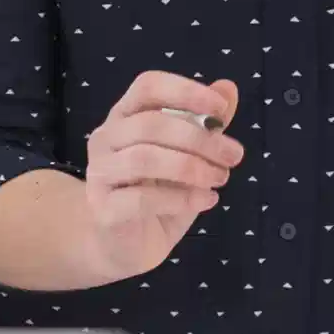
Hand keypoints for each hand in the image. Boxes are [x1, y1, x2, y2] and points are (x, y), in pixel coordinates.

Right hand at [74, 73, 242, 285]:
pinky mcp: (104, 209)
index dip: (185, 91)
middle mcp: (105, 139)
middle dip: (199, 138)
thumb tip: (228, 87)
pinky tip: (206, 201)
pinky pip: (142, 199)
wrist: (127, 246)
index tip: (220, 109)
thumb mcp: (191, 157)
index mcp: (125, 116)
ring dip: (192, 167)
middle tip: (233, 155)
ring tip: (220, 179)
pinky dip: (182, 198)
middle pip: (150, 124)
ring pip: (144, 158)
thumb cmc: (159, 194)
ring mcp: (100, 174)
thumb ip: (206, 124)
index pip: (148, 86)